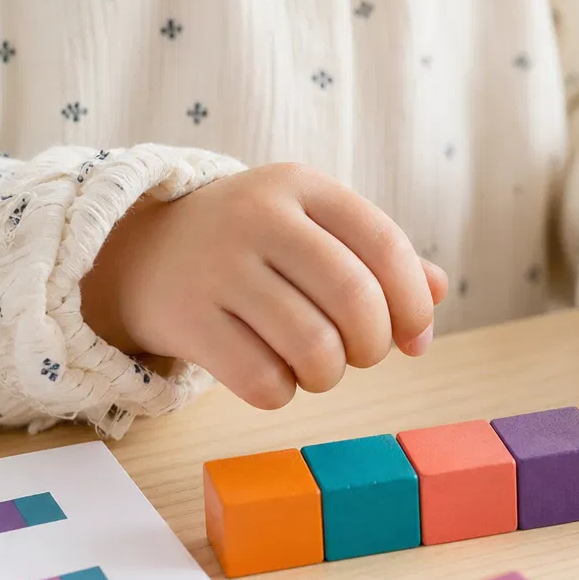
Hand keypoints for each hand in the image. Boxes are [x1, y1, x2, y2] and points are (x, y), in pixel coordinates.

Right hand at [81, 163, 446, 409]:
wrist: (143, 252)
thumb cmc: (256, 248)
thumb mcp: (315, 229)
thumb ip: (381, 257)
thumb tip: (436, 295)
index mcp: (302, 186)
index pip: (386, 245)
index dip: (414, 303)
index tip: (415, 337)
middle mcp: (258, 217)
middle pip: (355, 299)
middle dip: (374, 345)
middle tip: (360, 354)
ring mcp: (217, 267)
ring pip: (315, 348)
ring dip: (329, 374)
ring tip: (317, 365)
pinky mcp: (187, 319)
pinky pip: (264, 381)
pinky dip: (282, 393)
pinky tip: (273, 375)